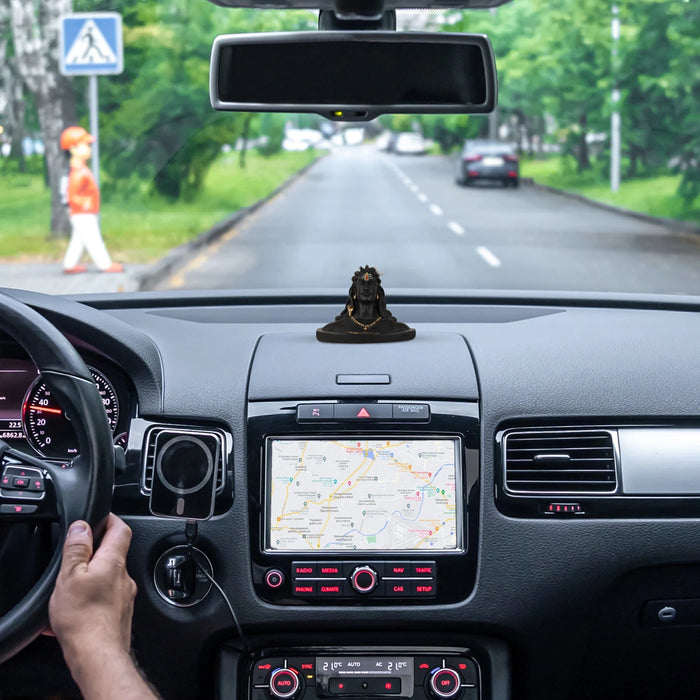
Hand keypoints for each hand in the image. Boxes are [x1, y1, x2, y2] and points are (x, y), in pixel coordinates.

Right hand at [49, 514, 136, 670]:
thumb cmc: (84, 617)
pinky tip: (76, 609)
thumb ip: (77, 549)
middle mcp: (124, 576)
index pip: (121, 529)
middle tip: (78, 554)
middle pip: (114, 553)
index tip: (100, 518)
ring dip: (92, 577)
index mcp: (114, 561)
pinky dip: (92, 598)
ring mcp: (124, 596)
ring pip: (108, 577)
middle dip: (97, 551)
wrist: (97, 655)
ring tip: (71, 586)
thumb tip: (82, 525)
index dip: (110, 520)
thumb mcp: (70, 576)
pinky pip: (105, 598)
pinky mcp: (120, 613)